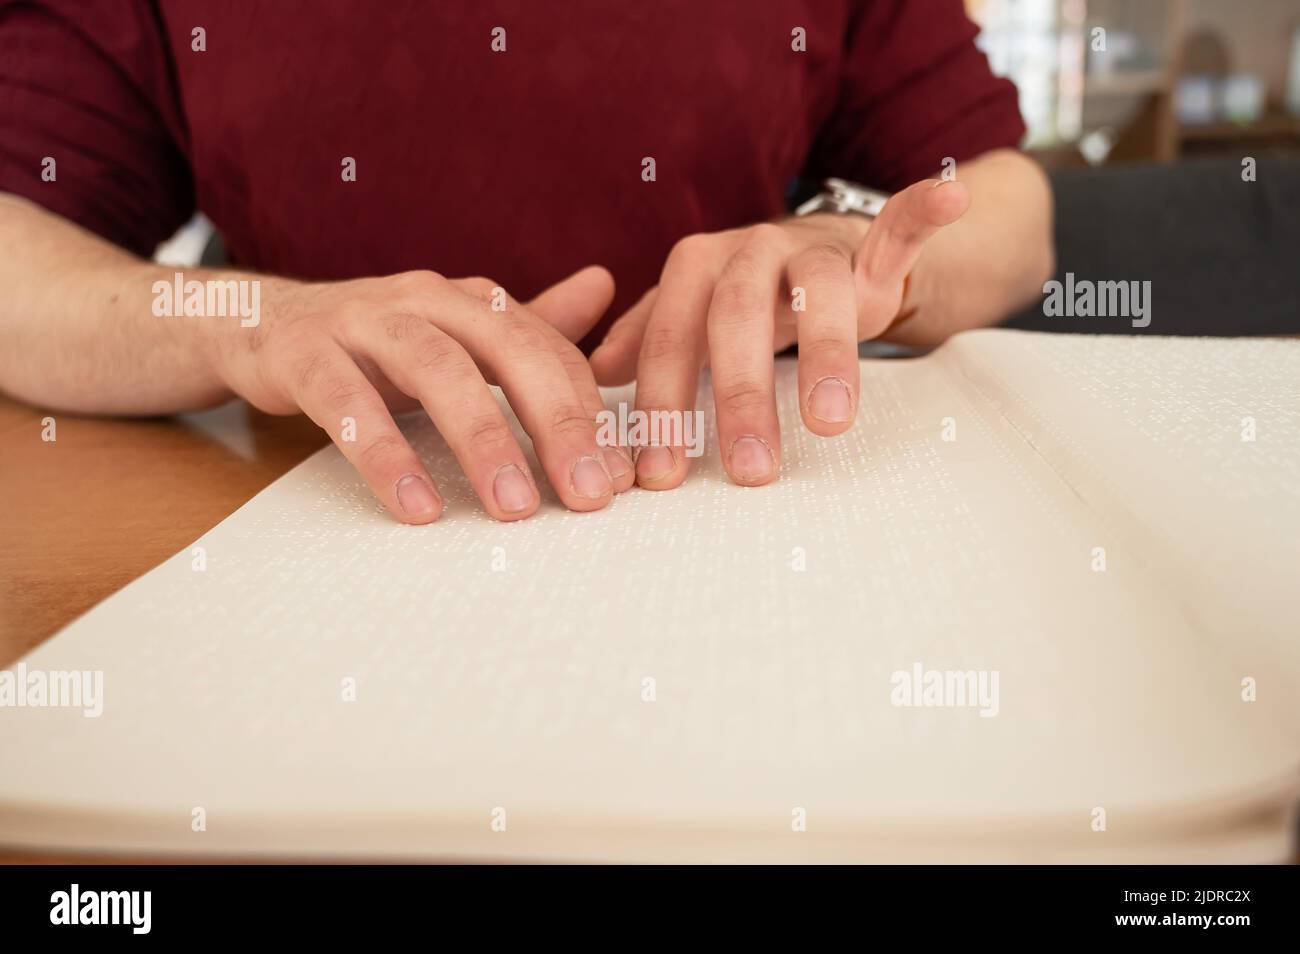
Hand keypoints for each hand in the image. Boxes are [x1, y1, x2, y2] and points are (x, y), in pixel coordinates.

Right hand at [208, 267, 634, 523]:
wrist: (257, 324)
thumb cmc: (377, 343)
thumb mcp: (457, 336)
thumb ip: (528, 327)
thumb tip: (605, 287)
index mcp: (472, 301)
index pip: (549, 351)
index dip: (590, 412)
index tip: (622, 478)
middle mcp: (425, 299)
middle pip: (507, 351)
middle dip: (557, 422)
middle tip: (591, 494)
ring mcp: (361, 320)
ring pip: (435, 370)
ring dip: (481, 439)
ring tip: (514, 508)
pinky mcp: (301, 352)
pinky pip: (346, 401)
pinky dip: (384, 453)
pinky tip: (417, 506)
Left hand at [588, 178, 969, 488]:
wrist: (821, 252)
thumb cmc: (752, 298)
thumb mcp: (695, 317)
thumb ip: (650, 337)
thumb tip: (599, 371)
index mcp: (697, 268)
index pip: (670, 339)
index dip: (664, 404)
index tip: (663, 473)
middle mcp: (748, 249)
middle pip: (736, 318)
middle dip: (739, 396)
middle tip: (748, 470)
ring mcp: (814, 247)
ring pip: (816, 290)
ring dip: (825, 353)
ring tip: (829, 421)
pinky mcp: (873, 248)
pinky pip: (900, 224)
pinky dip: (923, 209)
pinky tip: (948, 196)